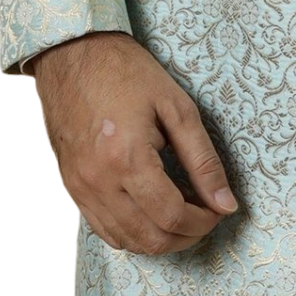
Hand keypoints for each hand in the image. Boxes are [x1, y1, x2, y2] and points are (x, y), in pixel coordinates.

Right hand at [28, 31, 239, 254]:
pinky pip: (102, 229)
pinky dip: (131, 233)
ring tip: (182, 219)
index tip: (218, 210)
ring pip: (124, 241)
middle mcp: (98, 182)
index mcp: (127, 159)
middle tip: (205, 217)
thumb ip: (203, 160)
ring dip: (159, 240)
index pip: (172, 216)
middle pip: (149, 238)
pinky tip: (150, 216)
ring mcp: (79, 188)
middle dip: (185, 237)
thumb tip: (226, 203)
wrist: (73, 54)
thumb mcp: (177, 107)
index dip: (203, 222)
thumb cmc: (126, 72)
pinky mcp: (69, 187)